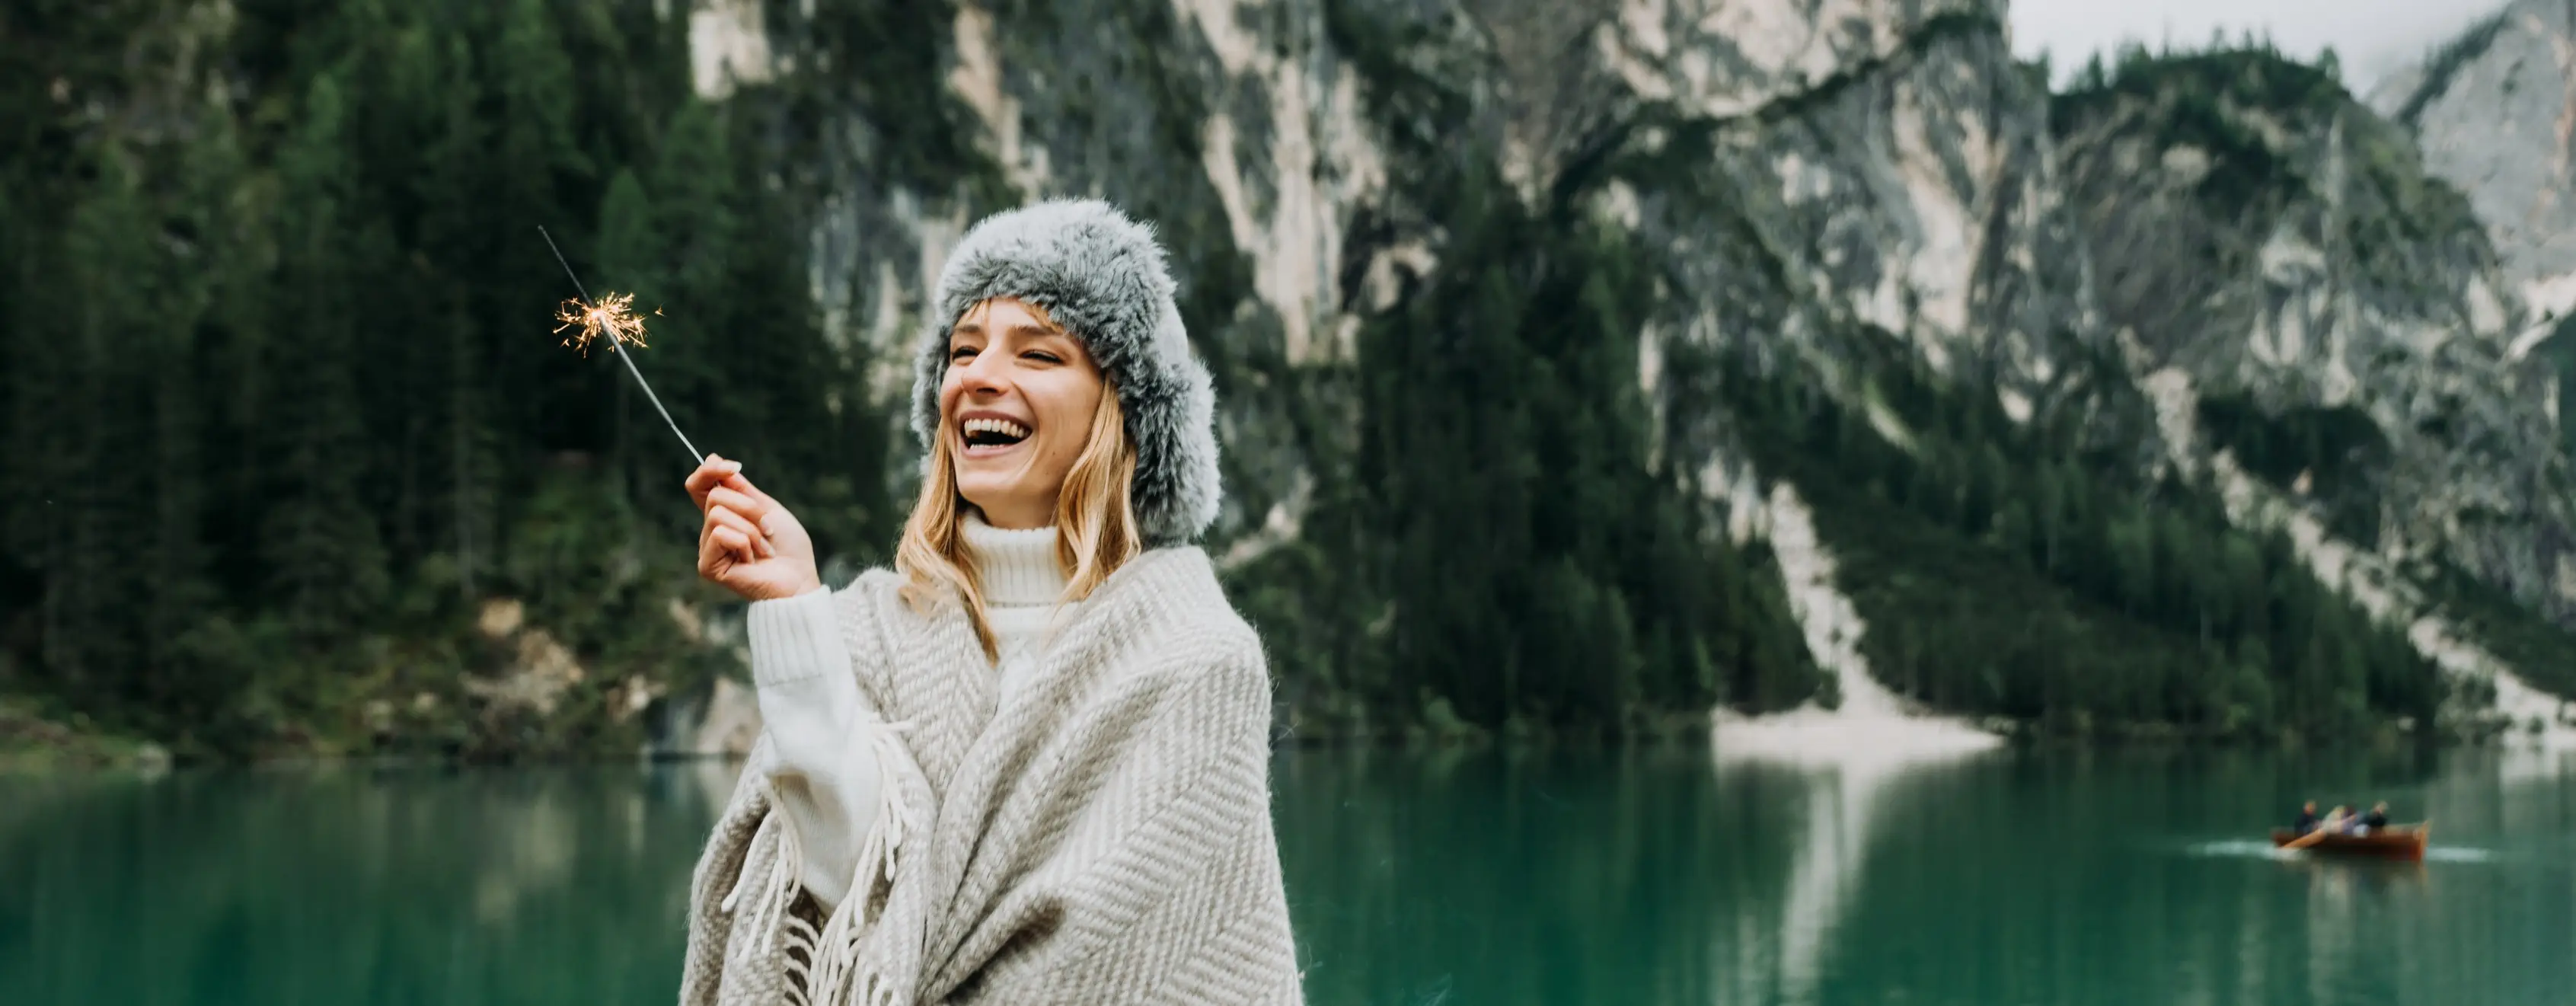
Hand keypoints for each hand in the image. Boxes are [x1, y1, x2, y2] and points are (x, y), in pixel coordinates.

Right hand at [686, 454, 822, 600]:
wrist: (799, 578)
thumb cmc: (788, 547)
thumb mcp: (767, 508)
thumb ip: (741, 488)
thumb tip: (713, 459)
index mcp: (723, 515)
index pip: (698, 485)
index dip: (709, 470)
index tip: (735, 467)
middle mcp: (710, 531)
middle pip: (715, 496)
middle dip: (750, 508)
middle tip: (768, 529)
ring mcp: (707, 549)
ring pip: (718, 514)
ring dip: (751, 529)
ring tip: (764, 547)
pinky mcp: (707, 566)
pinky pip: (720, 534)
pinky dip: (745, 543)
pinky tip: (752, 560)